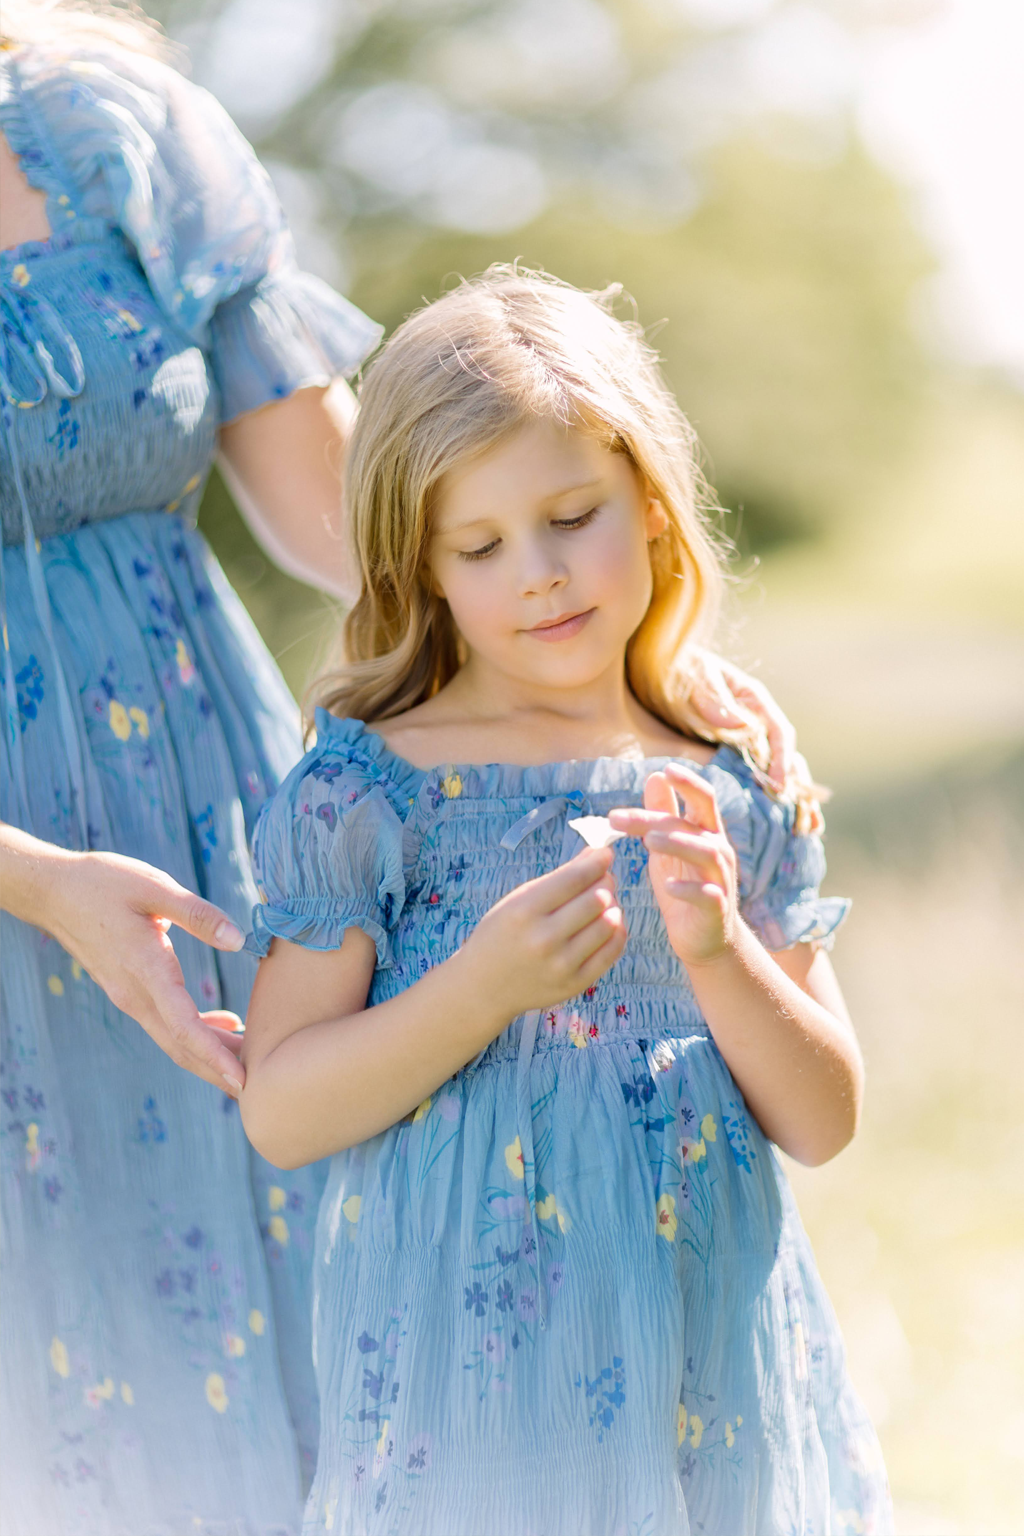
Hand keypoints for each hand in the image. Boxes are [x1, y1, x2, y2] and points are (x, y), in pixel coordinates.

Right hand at [2, 827, 248, 1093]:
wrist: (53, 892)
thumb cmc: (103, 883)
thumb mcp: (154, 887)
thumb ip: (198, 914)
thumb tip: (238, 941)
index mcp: (146, 970)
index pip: (184, 1027)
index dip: (216, 1056)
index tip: (243, 1080)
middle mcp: (135, 994)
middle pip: (181, 1046)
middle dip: (219, 1070)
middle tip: (261, 1086)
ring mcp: (129, 996)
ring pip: (174, 1038)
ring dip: (210, 1053)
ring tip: (252, 1059)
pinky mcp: (128, 990)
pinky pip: (165, 1022)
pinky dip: (196, 1032)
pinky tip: (225, 1024)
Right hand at [462, 847, 626, 1017]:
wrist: (484, 986)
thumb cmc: (501, 935)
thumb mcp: (517, 900)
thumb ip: (558, 878)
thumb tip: (596, 854)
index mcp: (523, 912)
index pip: (574, 879)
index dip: (596, 861)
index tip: (605, 854)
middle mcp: (543, 939)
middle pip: (596, 899)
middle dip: (606, 883)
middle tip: (604, 879)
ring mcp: (561, 964)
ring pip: (609, 923)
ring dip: (613, 907)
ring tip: (605, 903)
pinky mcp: (575, 983)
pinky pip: (612, 950)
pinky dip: (617, 931)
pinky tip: (609, 923)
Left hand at [608, 763, 738, 967]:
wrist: (703, 940)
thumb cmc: (684, 887)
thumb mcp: (668, 849)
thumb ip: (663, 814)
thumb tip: (655, 776)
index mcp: (706, 833)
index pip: (703, 798)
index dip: (688, 782)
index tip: (665, 769)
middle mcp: (718, 851)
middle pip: (696, 822)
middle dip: (659, 815)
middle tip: (617, 817)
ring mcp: (720, 880)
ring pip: (706, 853)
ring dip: (678, 844)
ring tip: (648, 842)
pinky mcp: (717, 908)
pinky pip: (708, 895)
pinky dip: (690, 889)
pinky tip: (670, 887)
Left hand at [688, 652, 822, 834]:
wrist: (663, 670)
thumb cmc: (679, 669)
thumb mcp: (693, 679)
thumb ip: (712, 699)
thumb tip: (738, 724)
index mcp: (753, 699)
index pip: (779, 731)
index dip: (781, 759)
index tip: (778, 785)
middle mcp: (759, 719)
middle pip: (787, 755)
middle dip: (797, 786)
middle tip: (802, 818)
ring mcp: (752, 736)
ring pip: (782, 768)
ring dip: (795, 797)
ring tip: (807, 827)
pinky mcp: (740, 752)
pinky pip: (762, 775)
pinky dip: (777, 797)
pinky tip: (787, 821)